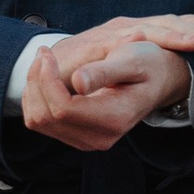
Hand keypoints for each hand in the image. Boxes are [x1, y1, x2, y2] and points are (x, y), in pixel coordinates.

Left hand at [19, 12, 193, 152]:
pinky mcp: (77, 136)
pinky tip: (47, 76)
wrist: (159, 81)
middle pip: (45, 116)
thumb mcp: (132, 59)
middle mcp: (99, 138)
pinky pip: (41, 121)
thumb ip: (104, 72)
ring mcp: (86, 141)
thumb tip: (77, 81)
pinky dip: (37, 97)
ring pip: (38, 120)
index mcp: (113, 119)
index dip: (47, 80)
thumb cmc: (148, 64)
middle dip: (37, 81)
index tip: (47, 53)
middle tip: (44, 52)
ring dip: (34, 89)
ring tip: (45, 62)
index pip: (62, 108)